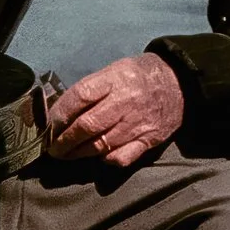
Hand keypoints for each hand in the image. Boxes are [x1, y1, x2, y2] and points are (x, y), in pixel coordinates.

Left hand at [47, 54, 183, 166]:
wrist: (179, 82)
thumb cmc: (138, 75)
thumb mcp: (114, 70)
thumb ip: (90, 89)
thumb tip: (60, 111)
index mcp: (115, 79)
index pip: (80, 96)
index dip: (59, 114)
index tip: (49, 125)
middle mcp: (126, 101)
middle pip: (87, 125)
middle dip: (64, 140)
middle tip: (53, 148)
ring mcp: (138, 123)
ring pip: (100, 145)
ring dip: (78, 153)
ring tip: (67, 154)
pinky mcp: (149, 140)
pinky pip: (121, 157)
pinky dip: (106, 159)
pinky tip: (98, 156)